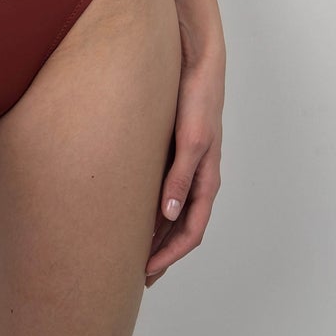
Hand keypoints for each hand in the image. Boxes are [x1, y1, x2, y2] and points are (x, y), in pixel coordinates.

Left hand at [144, 44, 223, 285]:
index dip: (170, 255)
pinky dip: (148, 208)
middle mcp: (196, 176)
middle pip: (180, 227)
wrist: (194, 59)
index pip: (191, 230)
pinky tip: (128, 211)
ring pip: (170, 211)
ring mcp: (183, 164)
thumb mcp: (192, 139)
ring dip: (154, 234)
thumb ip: (182, 175)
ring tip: (129, 252)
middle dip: (160, 253)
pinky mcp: (170, 150)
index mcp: (206, 178)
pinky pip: (160, 189)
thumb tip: (169, 213)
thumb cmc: (197, 97)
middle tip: (134, 276)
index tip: (146, 273)